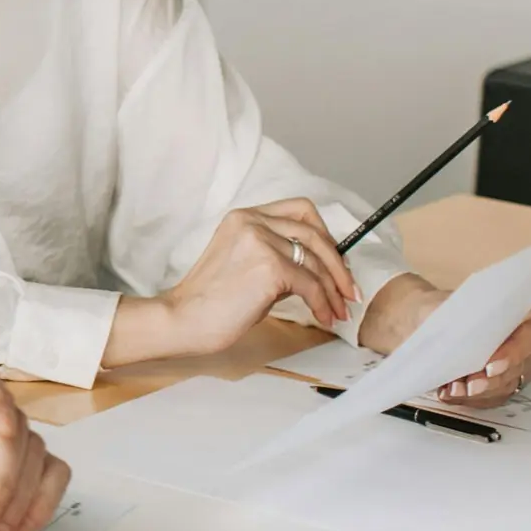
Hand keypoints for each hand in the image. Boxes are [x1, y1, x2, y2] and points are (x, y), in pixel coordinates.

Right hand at [110, 200, 361, 363]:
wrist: (183, 319)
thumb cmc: (209, 301)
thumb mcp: (244, 265)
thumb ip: (276, 256)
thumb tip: (315, 270)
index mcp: (245, 217)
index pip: (300, 211)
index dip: (324, 234)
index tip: (334, 260)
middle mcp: (253, 221)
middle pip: (315, 233)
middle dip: (339, 264)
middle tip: (348, 289)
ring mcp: (261, 242)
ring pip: (317, 261)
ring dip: (334, 289)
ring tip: (338, 310)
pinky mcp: (269, 267)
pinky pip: (310, 284)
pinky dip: (322, 303)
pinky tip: (323, 317)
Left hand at [357, 277, 530, 406]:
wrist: (418, 320)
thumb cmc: (435, 309)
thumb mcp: (439, 306)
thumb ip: (453, 315)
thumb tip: (457, 330)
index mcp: (521, 312)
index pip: (529, 336)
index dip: (512, 353)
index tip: (489, 364)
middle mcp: (524, 339)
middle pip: (520, 367)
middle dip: (490, 379)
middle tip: (465, 385)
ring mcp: (513, 363)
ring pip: (506, 386)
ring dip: (479, 393)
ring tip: (452, 390)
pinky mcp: (497, 381)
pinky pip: (491, 396)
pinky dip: (471, 399)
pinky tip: (450, 394)